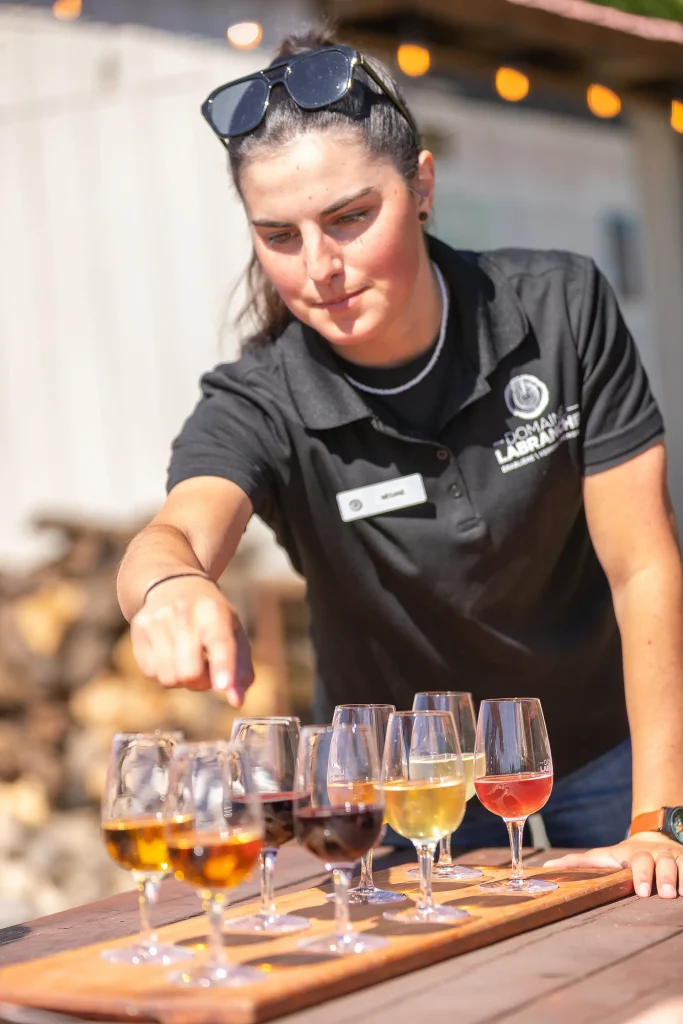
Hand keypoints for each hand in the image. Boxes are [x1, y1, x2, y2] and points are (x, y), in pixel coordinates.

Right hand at [130, 576, 253, 705]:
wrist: (172, 583)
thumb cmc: (212, 616)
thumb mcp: (234, 633)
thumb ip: (241, 669)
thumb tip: (236, 702)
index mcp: (214, 611)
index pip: (219, 642)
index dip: (222, 666)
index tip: (223, 686)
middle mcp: (184, 612)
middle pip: (189, 672)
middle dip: (200, 683)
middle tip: (206, 670)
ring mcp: (158, 619)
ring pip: (168, 677)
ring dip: (181, 679)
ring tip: (188, 659)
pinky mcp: (139, 627)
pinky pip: (150, 673)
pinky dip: (163, 672)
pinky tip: (171, 653)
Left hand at [545, 832, 682, 897]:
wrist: (655, 839)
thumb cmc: (625, 856)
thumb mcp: (604, 857)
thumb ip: (578, 863)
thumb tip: (546, 868)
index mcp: (637, 854)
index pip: (639, 861)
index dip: (641, 874)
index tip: (641, 891)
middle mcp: (660, 855)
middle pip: (666, 863)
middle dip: (666, 877)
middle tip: (665, 894)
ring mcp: (678, 858)